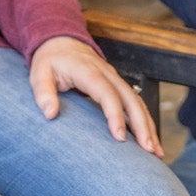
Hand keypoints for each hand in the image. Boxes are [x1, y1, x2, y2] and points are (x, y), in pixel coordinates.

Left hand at [27, 36, 163, 156]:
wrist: (62, 42)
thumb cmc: (50, 61)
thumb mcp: (39, 73)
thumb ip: (43, 92)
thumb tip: (50, 114)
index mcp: (88, 71)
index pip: (106, 93)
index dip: (114, 115)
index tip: (119, 137)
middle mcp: (107, 74)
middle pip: (130, 98)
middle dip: (141, 125)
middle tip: (148, 150)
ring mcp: (115, 79)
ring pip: (137, 102)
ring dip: (148, 126)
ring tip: (156, 152)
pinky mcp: (118, 86)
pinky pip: (136, 104)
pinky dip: (145, 122)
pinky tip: (150, 141)